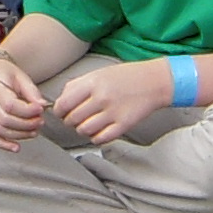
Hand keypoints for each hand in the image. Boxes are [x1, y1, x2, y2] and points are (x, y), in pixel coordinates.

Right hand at [0, 52, 49, 149]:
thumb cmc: (6, 75)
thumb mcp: (21, 76)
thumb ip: (31, 91)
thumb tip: (42, 106)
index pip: (9, 104)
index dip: (27, 111)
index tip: (40, 109)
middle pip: (4, 119)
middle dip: (26, 124)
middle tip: (40, 121)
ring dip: (19, 135)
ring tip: (34, 131)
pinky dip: (3, 144)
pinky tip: (16, 147)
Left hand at [47, 58, 172, 145]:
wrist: (154, 81)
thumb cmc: (125, 77)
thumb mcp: (98, 73)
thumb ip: (77, 86)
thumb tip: (60, 102)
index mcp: (93, 82)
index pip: (63, 103)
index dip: (59, 111)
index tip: (61, 112)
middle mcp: (101, 98)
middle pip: (72, 119)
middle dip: (70, 121)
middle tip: (76, 118)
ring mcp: (113, 112)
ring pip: (84, 131)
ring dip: (82, 130)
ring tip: (88, 124)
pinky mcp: (123, 125)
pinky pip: (100, 139)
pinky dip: (96, 137)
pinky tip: (100, 130)